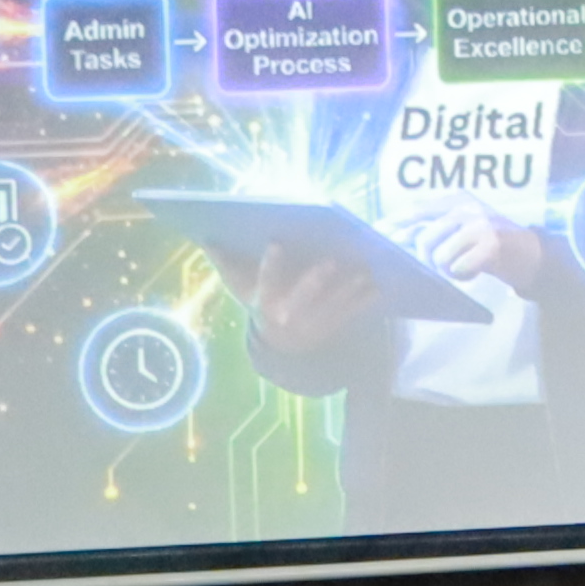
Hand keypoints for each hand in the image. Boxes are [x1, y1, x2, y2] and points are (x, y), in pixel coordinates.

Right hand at [214, 240, 381, 354]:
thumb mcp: (241, 288)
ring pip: (331, 305)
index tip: (276, 243)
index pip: (265, 281)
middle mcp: (287, 315)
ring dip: (349, 289)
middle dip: (315, 280)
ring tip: (364, 272)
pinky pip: (349, 315)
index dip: (270, 264)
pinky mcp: (331, 327)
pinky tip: (377, 287)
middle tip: (331, 261)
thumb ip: (228, 264)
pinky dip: (364, 301)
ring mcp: (311, 323)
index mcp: (263, 302)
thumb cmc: (259, 305)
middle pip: (301, 297)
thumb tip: (207, 238)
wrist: (279, 347)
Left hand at [402, 201, 547, 293]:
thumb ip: (436, 227)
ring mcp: (481, 223)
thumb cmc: (491, 244)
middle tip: (437, 268)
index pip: (416, 210)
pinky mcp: (493, 242)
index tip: (378, 235)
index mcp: (457, 200)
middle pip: (425, 237)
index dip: (395, 223)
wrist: (535, 254)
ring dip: (446, 269)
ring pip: (440, 254)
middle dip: (424, 258)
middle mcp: (467, 207)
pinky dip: (463, 274)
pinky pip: (459, 265)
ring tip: (460, 268)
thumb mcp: (463, 227)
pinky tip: (473, 272)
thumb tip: (396, 238)